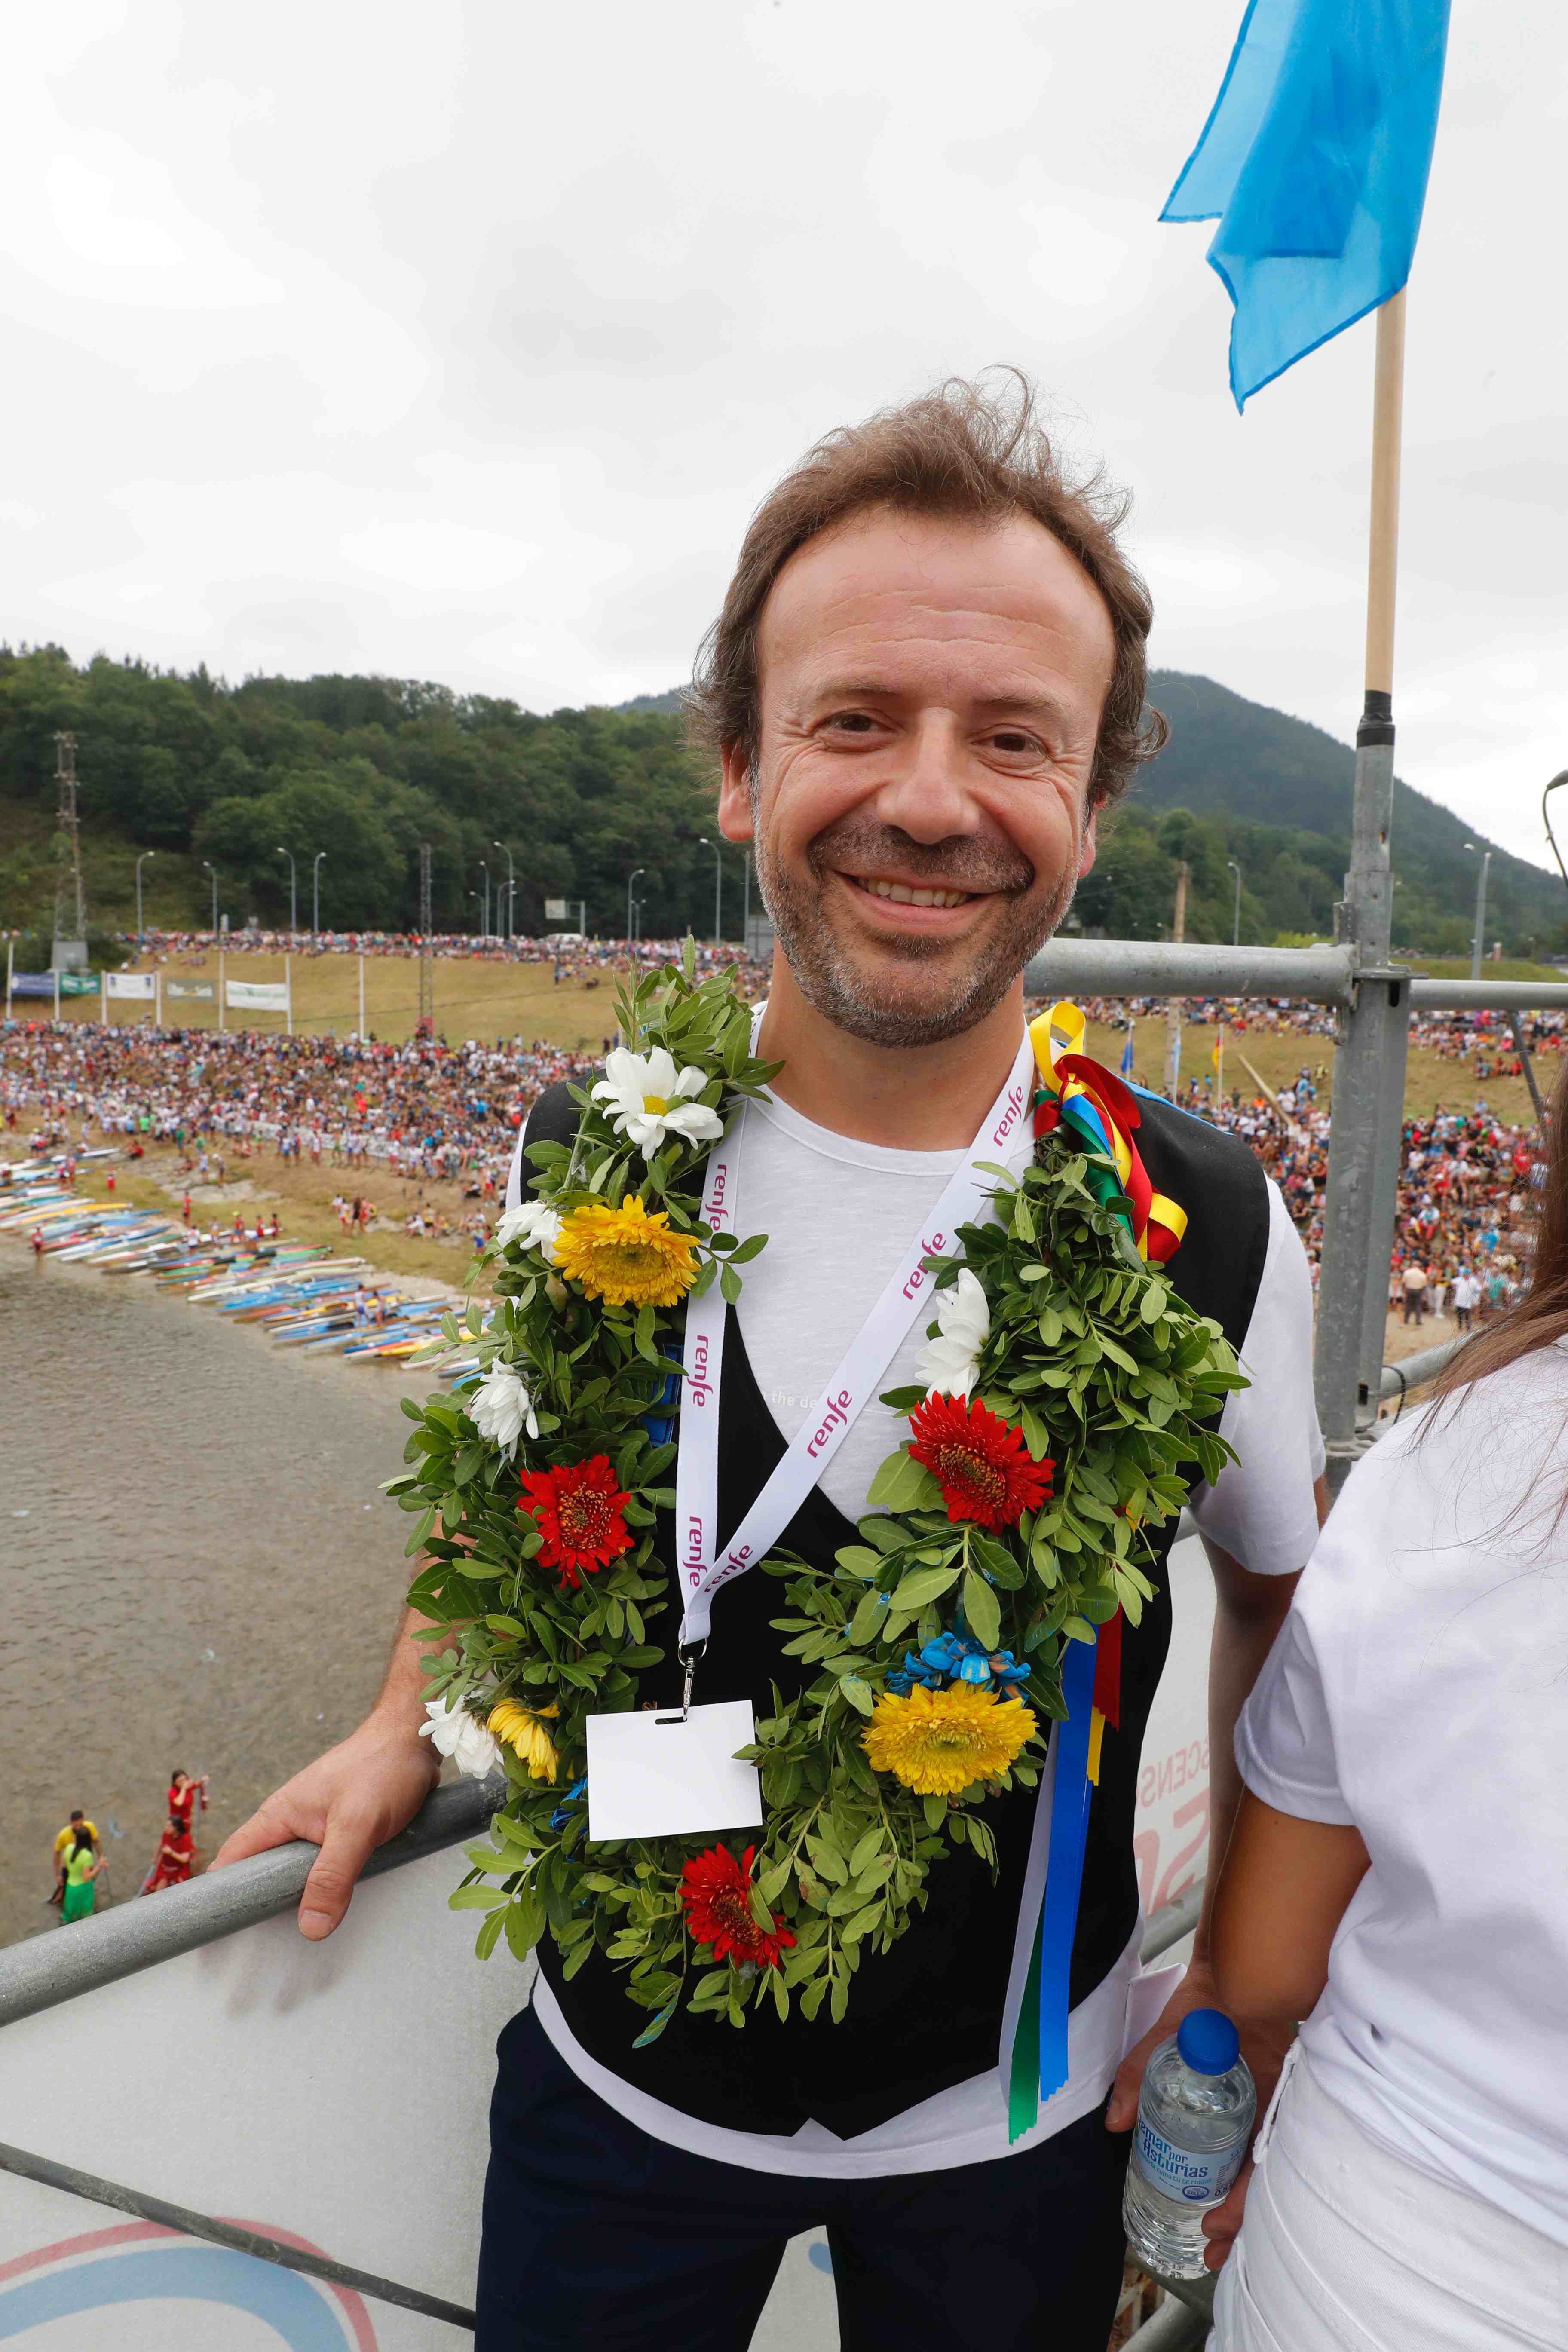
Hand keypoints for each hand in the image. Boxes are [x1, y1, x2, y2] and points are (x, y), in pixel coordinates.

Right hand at [211, 1715, 438, 1939]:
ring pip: (298, 1874)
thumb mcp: (356, 1826)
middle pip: (263, 1874)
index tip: (215, 1935)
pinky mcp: (341, 1834)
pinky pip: (325, 1869)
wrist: (413, 1741)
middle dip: (265, 1907)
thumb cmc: (382, 1767)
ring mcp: (316, 1828)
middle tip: (266, 1951)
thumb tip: (310, 1927)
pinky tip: (339, 1906)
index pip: (232, 1861)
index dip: (219, 1897)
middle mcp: (291, 1823)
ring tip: (306, 1933)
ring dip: (304, 1899)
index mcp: (278, 1816)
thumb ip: (332, 1875)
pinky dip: (329, 1888)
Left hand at [1105, 1959, 1292, 2274]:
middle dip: (1243, 2219)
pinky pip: (1262, 2149)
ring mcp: (1275, 2107)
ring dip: (1245, 2205)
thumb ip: (1139, 2072)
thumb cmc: (1206, 2003)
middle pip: (1268, 2175)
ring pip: (1267, 2168)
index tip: (1212, 2225)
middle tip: (1213, 2251)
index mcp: (1263, 2092)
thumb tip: (1114, 2122)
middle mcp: (1276, 2106)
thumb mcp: (1169, 2032)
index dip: (1239, 2201)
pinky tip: (1228, 2197)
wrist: (1234, 1972)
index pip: (1259, 2161)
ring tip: (1218, 2241)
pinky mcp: (1266, 2105)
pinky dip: (1248, 2178)